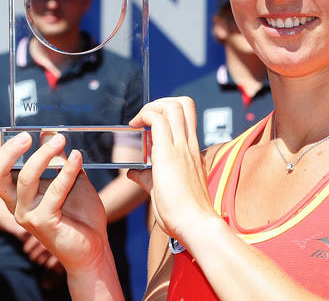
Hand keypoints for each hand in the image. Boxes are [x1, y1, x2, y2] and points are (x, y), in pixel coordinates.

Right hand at [0, 129, 109, 271]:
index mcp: (16, 194)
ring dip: (44, 155)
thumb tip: (54, 137)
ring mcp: (27, 215)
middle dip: (8, 151)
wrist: (94, 246)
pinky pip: (53, 191)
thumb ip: (59, 162)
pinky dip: (66, 171)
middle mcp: (15, 204)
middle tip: (29, 136)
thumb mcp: (69, 180)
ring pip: (25, 178)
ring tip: (60, 140)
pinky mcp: (43, 222)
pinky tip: (77, 158)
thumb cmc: (80, 214)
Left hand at [127, 97, 215, 246]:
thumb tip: (133, 172)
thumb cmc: (183, 214)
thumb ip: (148, 178)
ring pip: (173, 106)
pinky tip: (134, 126)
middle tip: (144, 118)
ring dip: (152, 107)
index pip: (187, 116)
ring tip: (138, 121)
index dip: (168, 111)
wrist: (195, 225)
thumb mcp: (162, 190)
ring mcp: (181, 148)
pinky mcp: (169, 154)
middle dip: (160, 102)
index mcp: (191, 152)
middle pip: (183, 104)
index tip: (150, 125)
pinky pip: (158, 120)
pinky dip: (145, 115)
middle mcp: (189, 145)